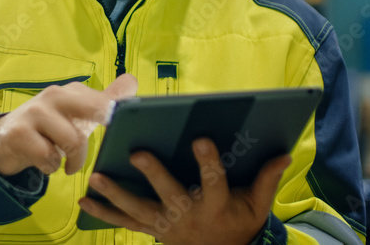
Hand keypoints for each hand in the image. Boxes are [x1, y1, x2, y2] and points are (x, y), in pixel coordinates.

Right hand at [0, 74, 137, 176]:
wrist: (5, 139)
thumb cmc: (51, 127)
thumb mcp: (78, 115)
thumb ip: (105, 100)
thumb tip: (133, 81)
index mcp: (73, 91)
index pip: (104, 99)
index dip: (118, 114)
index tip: (127, 125)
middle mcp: (55, 95)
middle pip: (94, 108)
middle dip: (107, 122)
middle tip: (111, 142)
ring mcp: (36, 112)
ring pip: (73, 141)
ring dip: (74, 160)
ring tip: (68, 164)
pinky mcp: (19, 132)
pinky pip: (48, 157)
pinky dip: (52, 167)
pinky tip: (47, 163)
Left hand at [77, 138, 290, 244]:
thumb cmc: (239, 223)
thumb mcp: (258, 205)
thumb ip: (267, 179)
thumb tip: (284, 153)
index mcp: (215, 205)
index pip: (213, 181)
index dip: (208, 161)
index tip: (201, 138)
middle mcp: (188, 215)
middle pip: (169, 194)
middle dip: (153, 174)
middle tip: (136, 153)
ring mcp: (166, 225)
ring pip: (138, 209)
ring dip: (115, 194)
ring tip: (96, 175)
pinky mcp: (152, 229)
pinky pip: (124, 222)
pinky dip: (103, 212)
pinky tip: (84, 199)